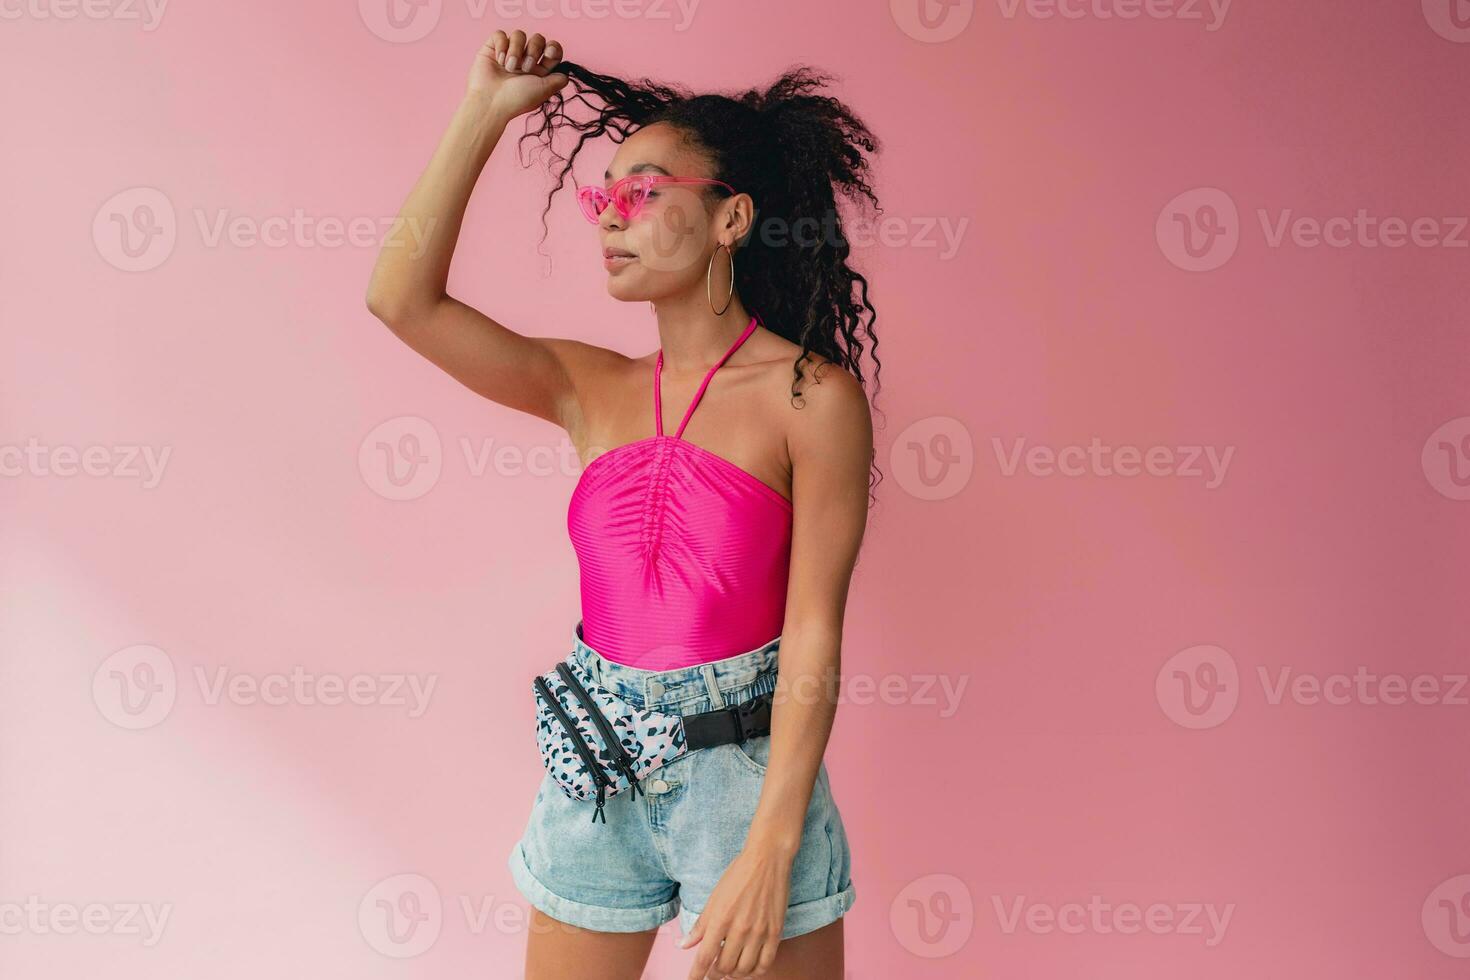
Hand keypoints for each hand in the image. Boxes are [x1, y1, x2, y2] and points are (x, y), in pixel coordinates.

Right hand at [466, 29, 567, 117]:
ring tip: (509, 67)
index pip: (552, 50)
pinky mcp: (493, 49)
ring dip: (516, 50)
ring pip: (519, 35)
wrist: (492, 103)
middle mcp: (525, 60)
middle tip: (525, 68)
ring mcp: (509, 53)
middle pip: (538, 39)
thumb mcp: (544, 90)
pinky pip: (500, 34)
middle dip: (534, 50)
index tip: (549, 54)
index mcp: (539, 70)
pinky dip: (501, 45)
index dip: (554, 48)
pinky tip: (499, 60)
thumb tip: (565, 74)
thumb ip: (558, 80)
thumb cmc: (517, 99)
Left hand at [680, 846, 792, 978]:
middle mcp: (740, 929)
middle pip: (724, 967)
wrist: (767, 859)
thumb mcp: (714, 898)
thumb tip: (684, 946)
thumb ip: (700, 925)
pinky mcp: (775, 932)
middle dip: (715, 975)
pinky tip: (749, 969)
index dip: (696, 975)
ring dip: (734, 974)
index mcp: (720, 919)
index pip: (705, 957)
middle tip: (712, 973)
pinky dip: (755, 972)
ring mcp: (759, 932)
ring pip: (744, 969)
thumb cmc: (738, 874)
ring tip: (729, 970)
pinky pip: (765, 963)